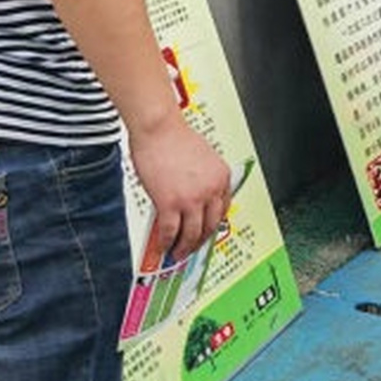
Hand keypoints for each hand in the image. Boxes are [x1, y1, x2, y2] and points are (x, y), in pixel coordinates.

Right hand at [128, 116, 231, 261]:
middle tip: (192, 248)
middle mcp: (211, 190)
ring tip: (177, 253)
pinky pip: (170, 232)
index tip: (207, 232)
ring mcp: (191, 199)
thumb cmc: (173, 137)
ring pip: (192, 234)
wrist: (158, 128)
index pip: (223, 209)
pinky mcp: (170, 203)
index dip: (213, 224)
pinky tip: (163, 246)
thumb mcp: (201, 158)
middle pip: (210, 226)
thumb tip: (193, 199)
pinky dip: (167, 242)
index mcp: (221, 177)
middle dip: (200, 241)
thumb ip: (202, 179)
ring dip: (184, 247)